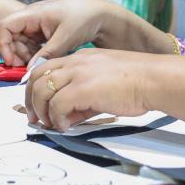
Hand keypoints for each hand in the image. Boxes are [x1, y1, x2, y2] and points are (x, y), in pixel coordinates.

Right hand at [0, 0, 119, 66]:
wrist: (101, 15)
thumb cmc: (84, 19)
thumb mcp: (64, 39)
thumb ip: (45, 55)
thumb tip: (29, 71)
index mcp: (34, 13)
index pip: (5, 26)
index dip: (4, 44)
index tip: (12, 62)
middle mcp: (32, 17)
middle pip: (11, 37)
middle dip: (16, 54)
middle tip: (27, 68)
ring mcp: (38, 25)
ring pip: (21, 42)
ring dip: (25, 56)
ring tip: (39, 65)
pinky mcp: (45, 32)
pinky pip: (32, 44)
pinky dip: (34, 54)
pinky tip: (45, 61)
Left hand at [25, 48, 153, 131]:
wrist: (153, 79)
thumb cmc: (136, 83)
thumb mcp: (102, 86)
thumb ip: (82, 99)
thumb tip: (66, 117)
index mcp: (80, 58)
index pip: (45, 68)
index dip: (35, 88)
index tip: (37, 106)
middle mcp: (75, 62)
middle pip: (37, 77)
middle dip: (31, 100)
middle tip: (35, 118)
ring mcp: (78, 73)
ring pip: (42, 90)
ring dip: (42, 111)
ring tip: (51, 124)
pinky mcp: (84, 88)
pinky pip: (58, 105)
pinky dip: (57, 118)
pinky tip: (66, 126)